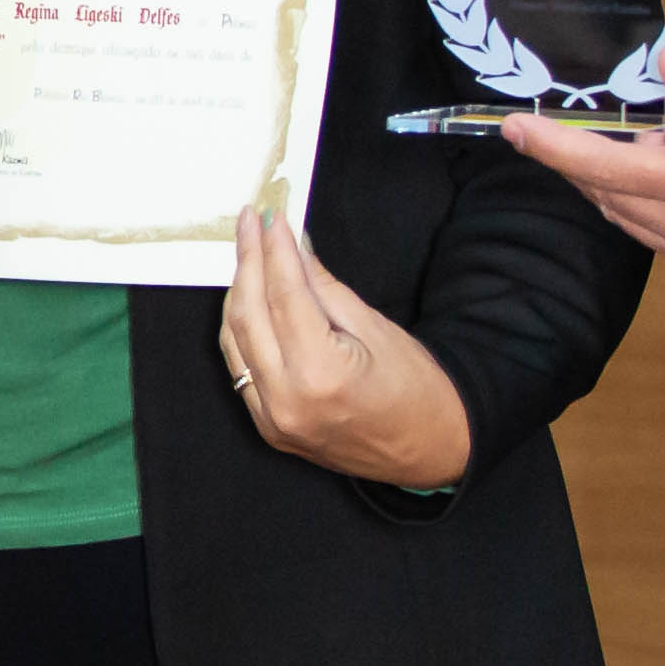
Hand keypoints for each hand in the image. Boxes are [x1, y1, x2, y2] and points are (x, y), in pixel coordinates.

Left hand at [221, 205, 473, 488]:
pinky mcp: (268, 428)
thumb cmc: (417, 389)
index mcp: (320, 374)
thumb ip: (324, 287)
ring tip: (249, 253)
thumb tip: (292, 245)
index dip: (274, 249)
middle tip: (249, 222)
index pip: (283, 295)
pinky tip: (249, 299)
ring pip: (233, 340)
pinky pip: (240, 368)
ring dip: (238, 292)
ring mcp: (272, 420)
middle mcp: (286, 400)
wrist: (431, 450)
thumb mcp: (376, 327)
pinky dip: (240, 330)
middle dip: (247, 261)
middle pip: (247, 314)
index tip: (269, 215)